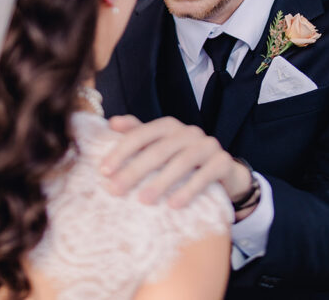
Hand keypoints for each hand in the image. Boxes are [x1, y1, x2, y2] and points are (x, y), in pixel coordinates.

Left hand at [102, 116, 252, 211]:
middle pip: (159, 150)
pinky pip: (205, 175)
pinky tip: (174, 205)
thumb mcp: (160, 147)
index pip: (141, 134)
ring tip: (143, 200)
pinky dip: (189, 190)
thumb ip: (138, 134)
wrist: (224, 173)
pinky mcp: (223, 162)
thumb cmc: (183, 160)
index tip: (104, 171)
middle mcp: (188, 132)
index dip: (121, 151)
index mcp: (169, 126)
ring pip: (182, 162)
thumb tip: (111, 122)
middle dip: (135, 170)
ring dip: (161, 182)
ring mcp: (208, 145)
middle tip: (115, 190)